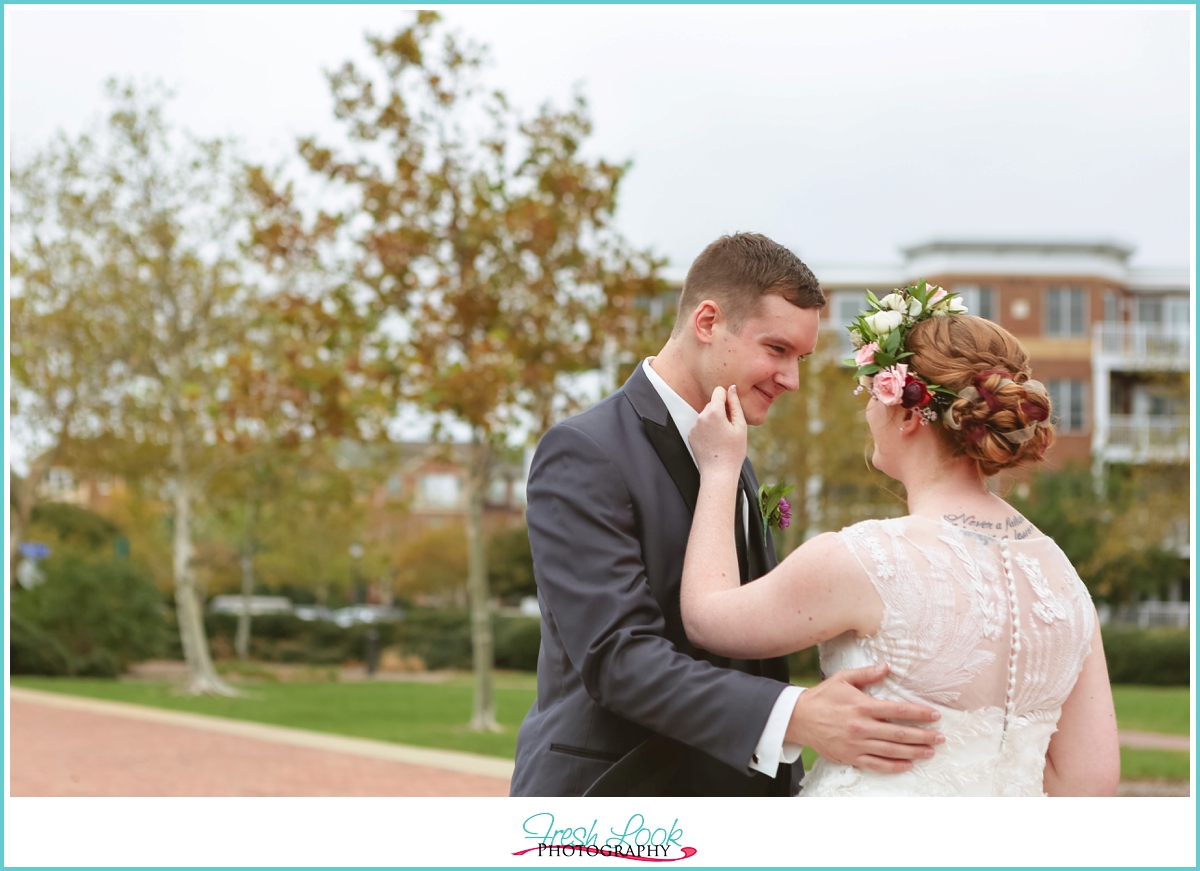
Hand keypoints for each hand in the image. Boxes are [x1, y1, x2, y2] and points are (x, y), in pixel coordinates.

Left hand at [689, 385, 746, 478]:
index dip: (728, 398)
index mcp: (713, 412)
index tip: (732, 410)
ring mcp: (694, 426)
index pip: (719, 391)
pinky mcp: (691, 435)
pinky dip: (707, 429)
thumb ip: (735, 404)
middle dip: (721, 410)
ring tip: (722, 437)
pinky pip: (701, 425)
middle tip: (730, 428)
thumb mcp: (740, 426)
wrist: (718, 473)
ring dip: (715, 420)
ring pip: (706, 414)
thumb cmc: (733, 451)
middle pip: (712, 403)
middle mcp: (700, 416)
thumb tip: (732, 388)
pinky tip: (714, 441)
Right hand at [785, 663, 944, 773]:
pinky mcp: (850, 757)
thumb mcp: (842, 679)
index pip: (898, 711)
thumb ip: (866, 674)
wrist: (799, 718)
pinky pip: (877, 764)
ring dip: (914, 752)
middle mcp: (862, 727)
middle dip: (923, 736)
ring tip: (930, 752)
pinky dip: (894, 766)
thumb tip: (886, 667)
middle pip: (900, 734)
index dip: (919, 714)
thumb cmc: (822, 696)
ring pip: (892, 751)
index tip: (935, 716)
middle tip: (941, 738)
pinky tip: (908, 765)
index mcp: (863, 706)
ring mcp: (857, 744)